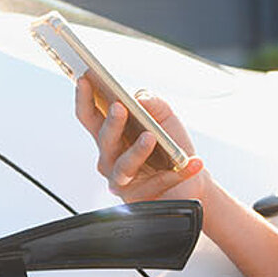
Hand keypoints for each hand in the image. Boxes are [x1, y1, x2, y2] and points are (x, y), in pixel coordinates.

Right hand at [74, 75, 207, 202]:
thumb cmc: (170, 147)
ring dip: (137, 150)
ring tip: (151, 137)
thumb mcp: (165, 117)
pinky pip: (157, 183)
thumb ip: (153, 103)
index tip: (85, 79)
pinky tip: (193, 162)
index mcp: (110, 135)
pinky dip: (178, 173)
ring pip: (124, 166)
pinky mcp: (139, 197)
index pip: (89, 116)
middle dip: (111, 123)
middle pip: (104, 140)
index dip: (84, 98)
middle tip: (119, 107)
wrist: (191, 181)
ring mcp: (121, 179)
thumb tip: (140, 98)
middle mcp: (109, 158)